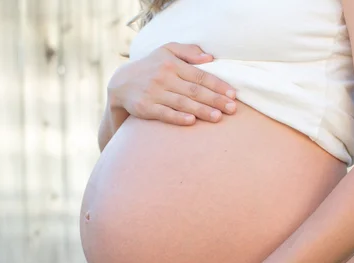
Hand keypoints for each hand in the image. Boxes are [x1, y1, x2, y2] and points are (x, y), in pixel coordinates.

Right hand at [109, 42, 236, 125]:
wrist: (120, 84)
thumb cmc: (151, 67)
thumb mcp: (166, 51)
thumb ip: (188, 51)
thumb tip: (210, 57)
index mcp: (172, 64)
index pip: (200, 76)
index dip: (218, 85)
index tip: (232, 94)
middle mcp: (164, 77)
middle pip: (194, 90)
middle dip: (215, 100)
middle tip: (232, 109)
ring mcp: (154, 93)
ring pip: (182, 102)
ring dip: (201, 110)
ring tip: (218, 117)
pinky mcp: (145, 107)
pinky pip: (164, 113)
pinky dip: (177, 117)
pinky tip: (191, 121)